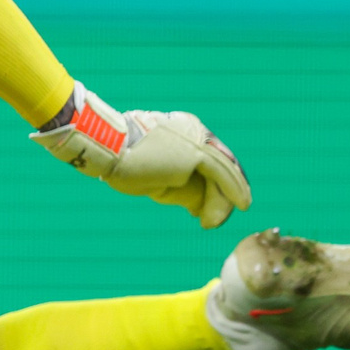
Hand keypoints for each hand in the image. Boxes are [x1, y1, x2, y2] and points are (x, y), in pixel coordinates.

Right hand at [31, 82, 250, 228]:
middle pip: (218, 163)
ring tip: (216, 221)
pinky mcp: (198, 154)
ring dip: (224, 199)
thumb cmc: (119, 158)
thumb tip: (194, 205)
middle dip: (223, 190)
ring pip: (222, 172)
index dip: (215, 179)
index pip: (208, 155)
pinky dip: (236, 191)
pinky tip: (242, 206)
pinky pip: (223, 175)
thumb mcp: (151, 169)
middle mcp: (194, 130)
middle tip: (222, 213)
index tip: (212, 199)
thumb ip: (174, 180)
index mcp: (181, 127)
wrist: (107, 146)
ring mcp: (197, 140)